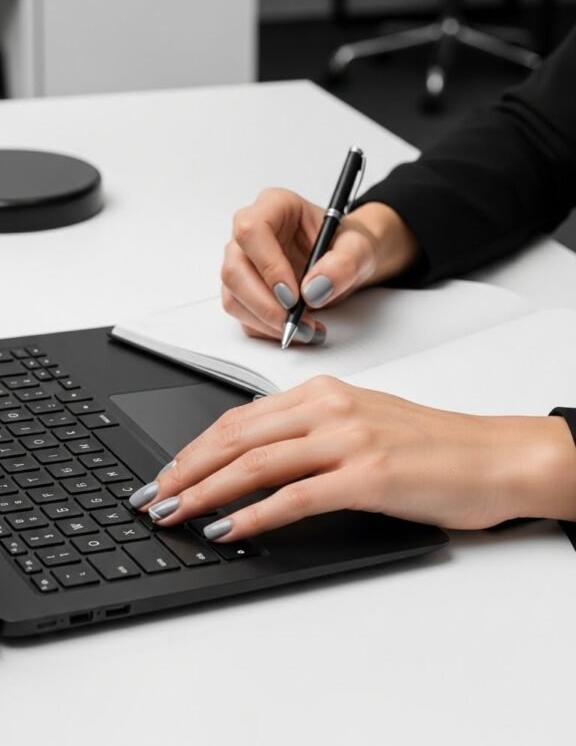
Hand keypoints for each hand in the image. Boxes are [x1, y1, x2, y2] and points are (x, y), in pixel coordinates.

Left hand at [130, 377, 575, 538]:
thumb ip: (311, 434)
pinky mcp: (367, 476)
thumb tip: (256, 463)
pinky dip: (255, 513)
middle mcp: (330, 408)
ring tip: (176, 512)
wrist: (491, 456)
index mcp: (324, 392)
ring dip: (207, 490)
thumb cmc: (431, 445)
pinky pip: (296, 496)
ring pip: (257, 462)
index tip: (168, 470)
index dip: (196, 446)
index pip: (242, 417)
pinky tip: (229, 528)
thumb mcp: (362, 423)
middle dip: (187, 468)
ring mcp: (348, 440)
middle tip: (154, 495)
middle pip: (238, 436)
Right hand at [221, 188, 420, 343]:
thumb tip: (315, 289)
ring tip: (305, 330)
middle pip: (234, 268)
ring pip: (233, 296)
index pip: (252, 230)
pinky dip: (268, 330)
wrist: (347, 260)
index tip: (292, 295)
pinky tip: (298, 329)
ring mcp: (243, 262)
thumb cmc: (347, 244)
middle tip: (296, 322)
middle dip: (264, 303)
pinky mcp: (244, 289)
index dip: (268, 265)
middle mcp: (251, 233)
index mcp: (274, 206)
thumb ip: (343, 264)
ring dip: (266, 321)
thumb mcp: (358, 248)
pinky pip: (243, 315)